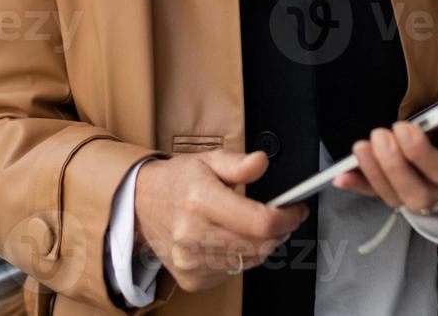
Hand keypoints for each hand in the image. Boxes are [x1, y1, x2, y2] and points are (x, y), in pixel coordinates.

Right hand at [132, 149, 307, 292]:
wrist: (140, 205)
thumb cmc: (178, 181)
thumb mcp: (208, 160)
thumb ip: (238, 163)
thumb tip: (261, 162)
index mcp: (200, 201)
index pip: (259, 221)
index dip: (287, 218)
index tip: (297, 210)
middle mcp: (192, 235)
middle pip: (258, 246)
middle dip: (279, 232)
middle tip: (280, 217)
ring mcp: (190, 261)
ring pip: (248, 261)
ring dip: (261, 245)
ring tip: (253, 226)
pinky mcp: (191, 278)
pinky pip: (232, 273)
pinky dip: (241, 258)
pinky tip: (232, 240)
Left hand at [335, 98, 437, 212]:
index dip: (421, 155)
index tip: (405, 128)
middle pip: (417, 194)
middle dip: (393, 167)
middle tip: (380, 136)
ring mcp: (426, 190)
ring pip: (397, 197)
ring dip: (374, 174)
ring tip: (361, 147)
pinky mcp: (408, 185)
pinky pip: (382, 192)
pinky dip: (361, 185)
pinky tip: (341, 175)